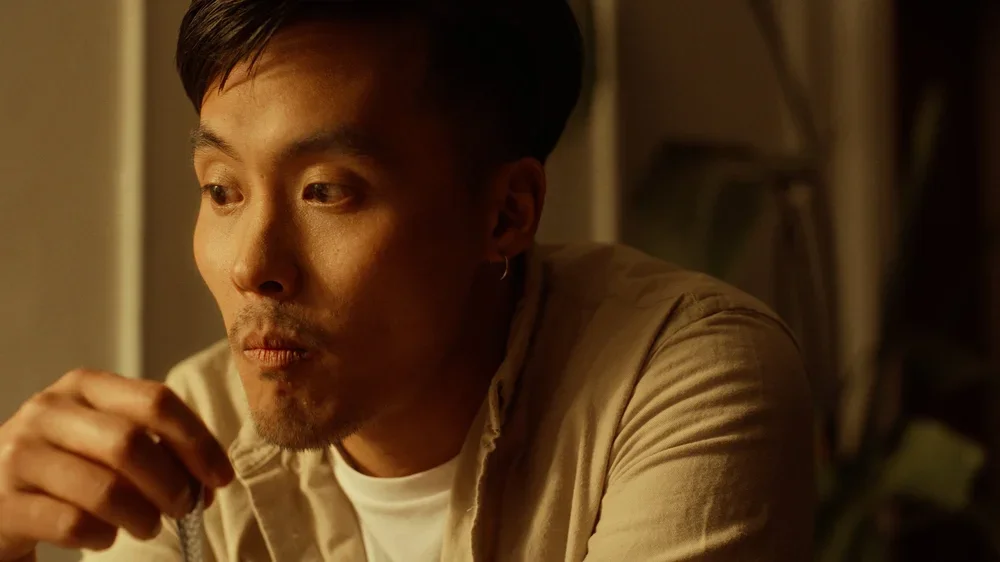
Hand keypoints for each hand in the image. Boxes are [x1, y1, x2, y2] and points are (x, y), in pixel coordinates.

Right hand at [0, 369, 234, 558]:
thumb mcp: (106, 438)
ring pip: (105, 489)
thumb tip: (210, 477)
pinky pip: (72, 524)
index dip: (198, 442)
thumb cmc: (67, 466)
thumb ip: (157, 444)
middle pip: (131, 443)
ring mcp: (19, 455)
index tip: (221, 477)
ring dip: (142, 516)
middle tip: (185, 509)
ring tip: (148, 526)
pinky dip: (102, 537)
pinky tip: (104, 537)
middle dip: (172, 483)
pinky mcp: (2, 504)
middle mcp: (48, 411)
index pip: (156, 401)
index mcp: (84, 386)